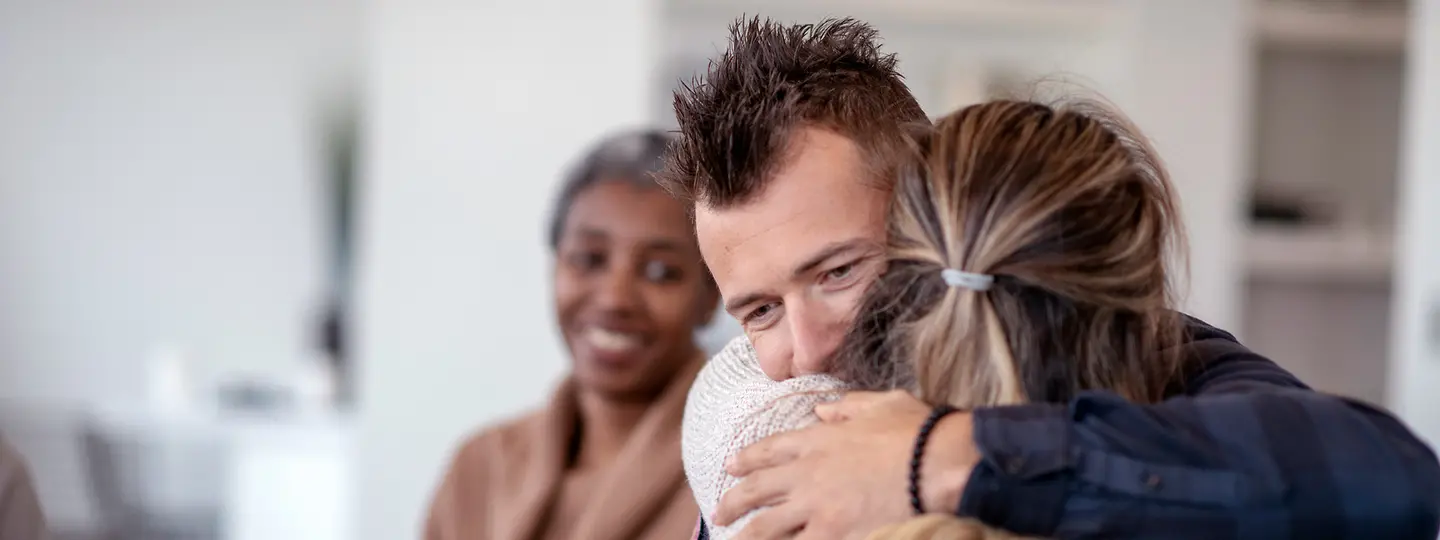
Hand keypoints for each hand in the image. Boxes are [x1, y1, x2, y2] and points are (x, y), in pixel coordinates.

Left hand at [714, 390, 978, 539]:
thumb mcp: (881, 404)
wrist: (938, 464)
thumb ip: (847, 407)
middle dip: (733, 501)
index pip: (770, 449)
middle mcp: (807, 472)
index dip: (747, 459)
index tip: (731, 466)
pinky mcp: (830, 533)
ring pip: (765, 526)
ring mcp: (816, 507)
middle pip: (757, 489)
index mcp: (818, 438)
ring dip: (746, 535)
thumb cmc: (917, 432)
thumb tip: (823, 408)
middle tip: (718, 511)